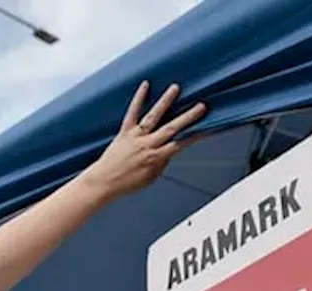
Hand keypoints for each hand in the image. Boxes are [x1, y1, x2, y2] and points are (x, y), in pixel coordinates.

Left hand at [79, 81, 206, 200]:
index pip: (179, 144)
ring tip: (175, 88)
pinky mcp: (124, 132)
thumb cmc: (127, 183)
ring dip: (165, 102)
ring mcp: (135, 137)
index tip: (207, 127)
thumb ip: (161, 163)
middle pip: (171, 128)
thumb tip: (171, 150)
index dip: (194, 136)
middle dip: (187, 117)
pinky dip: (138, 99)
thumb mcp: (150, 178)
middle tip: (201, 106)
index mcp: (155, 158)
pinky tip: (145, 85)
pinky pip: (132, 113)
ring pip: (153, 117)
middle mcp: (147, 145)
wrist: (104, 182)